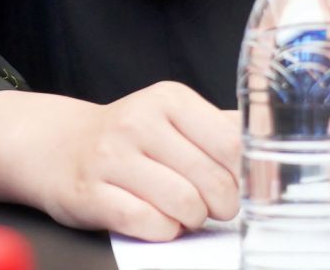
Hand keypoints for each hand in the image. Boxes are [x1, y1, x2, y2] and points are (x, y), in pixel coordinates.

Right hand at [18, 83, 240, 240]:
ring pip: (184, 205)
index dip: (246, 175)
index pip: (232, 143)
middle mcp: (139, 122)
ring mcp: (111, 157)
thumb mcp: (172, 116)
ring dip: (193, 219)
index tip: (245, 186)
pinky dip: (164, 230)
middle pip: (211, 180)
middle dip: (222, 205)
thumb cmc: (129, 137)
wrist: (59, 147)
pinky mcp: (90, 193)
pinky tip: (160, 219)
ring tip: (186, 213)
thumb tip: (269, 140)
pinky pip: (149, 223)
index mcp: (169, 99)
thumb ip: (217, 127)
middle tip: (215, 206)